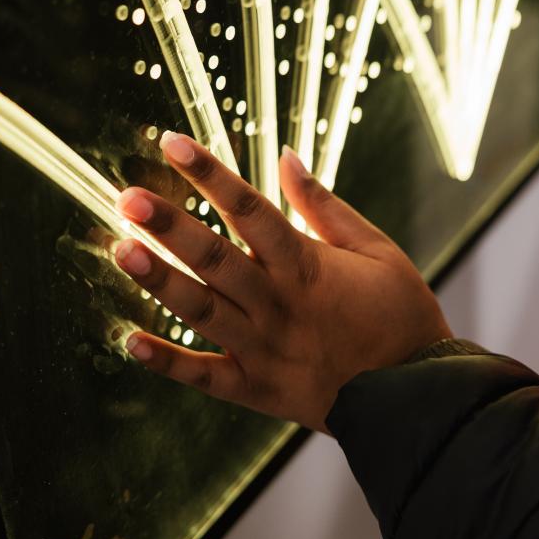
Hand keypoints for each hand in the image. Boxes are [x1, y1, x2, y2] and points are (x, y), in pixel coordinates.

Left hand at [115, 133, 451, 432]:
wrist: (416, 394)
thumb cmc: (400, 315)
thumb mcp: (376, 249)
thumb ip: (325, 205)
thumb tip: (285, 157)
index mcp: (307, 265)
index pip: (250, 209)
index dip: (210, 173)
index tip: (172, 144)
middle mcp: (278, 304)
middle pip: (216, 258)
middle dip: (169, 226)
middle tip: (128, 198)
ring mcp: (264, 349)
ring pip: (202, 312)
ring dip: (160, 281)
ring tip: (122, 250)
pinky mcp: (257, 389)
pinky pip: (205, 377)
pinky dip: (166, 363)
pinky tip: (128, 341)